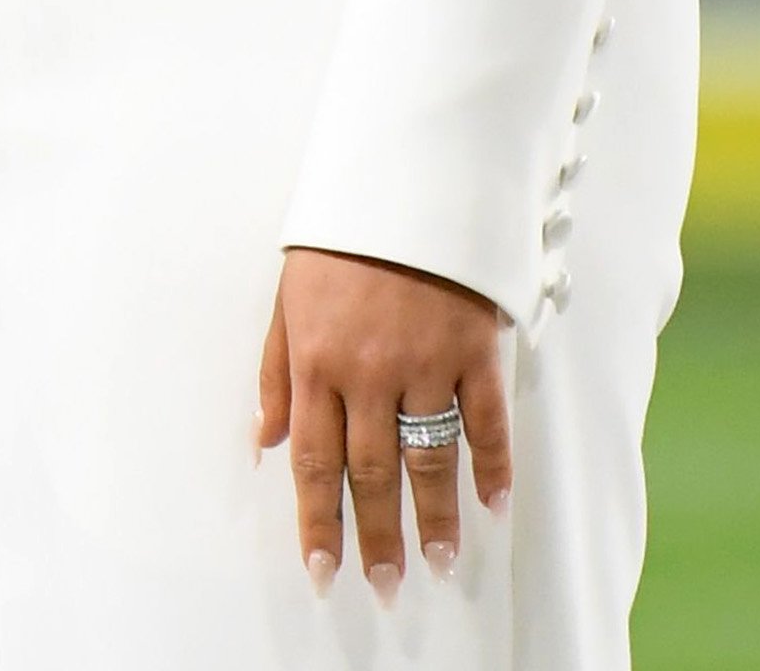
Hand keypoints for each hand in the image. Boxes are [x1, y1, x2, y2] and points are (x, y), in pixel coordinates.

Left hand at [258, 246, 511, 602]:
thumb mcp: (288, 295)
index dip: (319, 521)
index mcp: (317, 360)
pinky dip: (493, 465)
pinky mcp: (474, 347)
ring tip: (438, 562)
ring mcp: (426, 361)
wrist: (408, 175)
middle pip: (371, 473)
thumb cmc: (342, 236)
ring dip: (434, 517)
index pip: (315, 462)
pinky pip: (486, 420)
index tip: (323, 568)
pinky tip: (493, 502)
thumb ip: (277, 372)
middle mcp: (369, 371)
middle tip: (385, 584)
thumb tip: (266, 440)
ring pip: (430, 458)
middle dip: (377, 535)